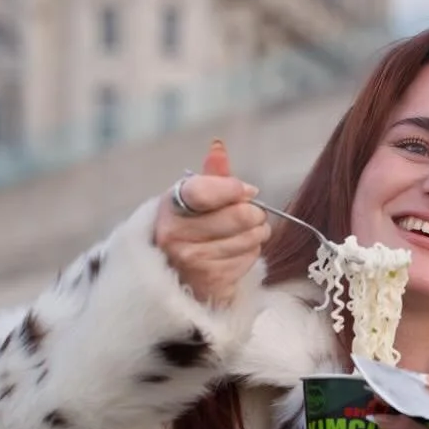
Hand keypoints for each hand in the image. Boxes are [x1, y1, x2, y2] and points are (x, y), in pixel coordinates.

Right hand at [153, 140, 269, 307]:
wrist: (172, 272)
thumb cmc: (188, 227)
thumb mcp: (193, 199)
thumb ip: (211, 175)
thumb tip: (218, 147)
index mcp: (171, 206)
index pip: (206, 192)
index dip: (234, 189)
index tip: (247, 191)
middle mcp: (175, 235)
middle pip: (239, 216)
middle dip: (255, 213)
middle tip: (253, 214)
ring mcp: (192, 261)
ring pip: (250, 239)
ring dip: (257, 234)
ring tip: (246, 232)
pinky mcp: (210, 281)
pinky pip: (249, 259)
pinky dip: (251, 253)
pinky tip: (238, 251)